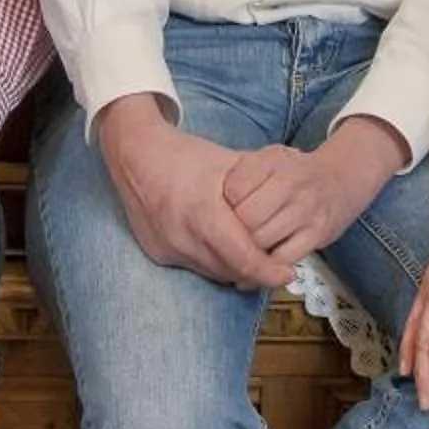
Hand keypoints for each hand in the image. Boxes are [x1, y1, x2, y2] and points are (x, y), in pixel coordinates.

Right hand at [97, 95, 291, 289]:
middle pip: (230, 270)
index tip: (288, 273)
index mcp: (203, 214)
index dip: (269, 271)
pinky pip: (193, 266)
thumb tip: (293, 197)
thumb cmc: (186, 155)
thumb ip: (260, 185)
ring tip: (254, 260)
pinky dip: (212, 263)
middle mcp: (183, 237)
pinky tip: (224, 250)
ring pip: (212, 272)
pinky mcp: (157, 253)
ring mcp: (167, 248)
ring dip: (234, 270)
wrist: (135, 154)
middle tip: (276, 268)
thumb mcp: (228, 164)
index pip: (244, 258)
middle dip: (256, 273)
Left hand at [219, 118, 401, 262]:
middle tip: (230, 239)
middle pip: (245, 219)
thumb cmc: (296, 172)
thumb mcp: (269, 159)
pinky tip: (256, 269)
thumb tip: (211, 207)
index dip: (223, 207)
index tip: (224, 213)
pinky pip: (282, 260)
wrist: (342, 178)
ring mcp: (306, 208)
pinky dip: (264, 270)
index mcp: (272, 160)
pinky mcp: (318, 233)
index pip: (233, 190)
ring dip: (248, 253)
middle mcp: (291, 181)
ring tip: (241, 253)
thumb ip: (242, 174)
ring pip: (261, 241)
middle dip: (234, 233)